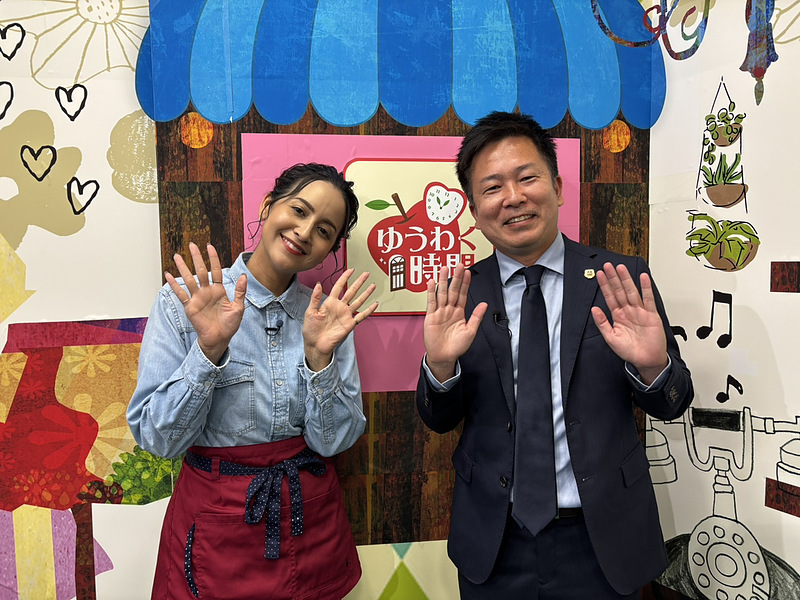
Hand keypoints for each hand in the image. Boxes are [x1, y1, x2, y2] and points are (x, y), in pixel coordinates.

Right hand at [165, 242, 246, 363]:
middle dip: (197, 258)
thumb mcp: (238, 307)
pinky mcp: (190, 306)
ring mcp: (198, 298)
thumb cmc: (230, 325)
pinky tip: (168, 275)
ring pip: (189, 279)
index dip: (213, 259)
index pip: (216, 271)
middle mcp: (207, 292)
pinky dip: (174, 285)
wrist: (220, 339)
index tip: (209, 247)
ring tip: (177, 256)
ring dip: (183, 268)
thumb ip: (240, 292)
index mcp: (219, 290)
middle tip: (192, 245)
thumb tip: (244, 276)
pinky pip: (181, 294)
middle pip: (201, 271)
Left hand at [302, 269, 377, 370]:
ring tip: (373, 286)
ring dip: (366, 293)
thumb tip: (318, 284)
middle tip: (366, 274)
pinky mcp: (350, 324)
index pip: (339, 286)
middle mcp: (339, 307)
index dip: (345, 277)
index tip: (350, 270)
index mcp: (329, 303)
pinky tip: (374, 305)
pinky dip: (369, 311)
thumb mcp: (310, 312)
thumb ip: (315, 298)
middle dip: (359, 282)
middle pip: (352, 291)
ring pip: (358, 301)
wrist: (315, 345)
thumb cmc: (311, 330)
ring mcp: (346, 315)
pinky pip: (361, 316)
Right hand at [423, 264, 487, 381]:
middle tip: (458, 265)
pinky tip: (432, 282)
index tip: (467, 272)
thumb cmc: (457, 346)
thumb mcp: (471, 331)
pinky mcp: (431, 317)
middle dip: (456, 277)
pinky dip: (431, 292)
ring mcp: (439, 312)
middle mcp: (449, 310)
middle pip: (452, 290)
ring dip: (443, 281)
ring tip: (445, 268)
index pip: (462, 294)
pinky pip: (431, 302)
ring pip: (442, 293)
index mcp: (459, 312)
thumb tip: (484, 304)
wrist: (444, 357)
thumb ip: (476, 317)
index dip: (465, 283)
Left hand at [590, 262, 667, 384]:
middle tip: (608, 266)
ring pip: (631, 292)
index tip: (599, 274)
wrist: (646, 360)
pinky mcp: (651, 314)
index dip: (604, 285)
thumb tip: (594, 310)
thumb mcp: (611, 338)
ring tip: (621, 268)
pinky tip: (643, 278)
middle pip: (619, 291)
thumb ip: (602, 323)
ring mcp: (639, 311)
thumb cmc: (630, 351)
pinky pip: (648, 299)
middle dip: (613, 278)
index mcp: (618, 316)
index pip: (609, 297)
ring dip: (626, 279)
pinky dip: (646, 288)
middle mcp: (628, 311)